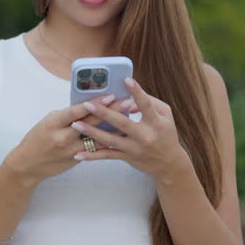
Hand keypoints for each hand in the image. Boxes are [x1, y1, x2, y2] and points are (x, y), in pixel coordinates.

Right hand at [4, 94, 118, 183]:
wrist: (28, 165)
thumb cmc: (38, 138)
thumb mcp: (49, 121)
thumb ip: (68, 115)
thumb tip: (90, 105)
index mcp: (54, 122)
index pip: (77, 111)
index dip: (95, 103)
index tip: (111, 95)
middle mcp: (63, 137)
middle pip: (92, 123)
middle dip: (112, 112)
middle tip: (128, 103)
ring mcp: (71, 150)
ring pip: (98, 138)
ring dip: (115, 128)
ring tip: (131, 119)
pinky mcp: (77, 159)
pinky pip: (96, 149)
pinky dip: (109, 141)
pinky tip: (121, 136)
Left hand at [70, 77, 190, 181]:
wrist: (169, 164)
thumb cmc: (166, 134)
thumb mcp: (166, 115)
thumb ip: (150, 102)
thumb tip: (130, 99)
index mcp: (156, 123)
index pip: (146, 105)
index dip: (137, 92)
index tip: (126, 80)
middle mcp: (145, 136)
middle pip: (122, 123)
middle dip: (103, 113)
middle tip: (87, 104)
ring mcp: (134, 148)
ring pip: (110, 140)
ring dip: (92, 132)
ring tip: (76, 124)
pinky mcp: (127, 157)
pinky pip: (107, 156)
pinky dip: (92, 155)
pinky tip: (78, 154)